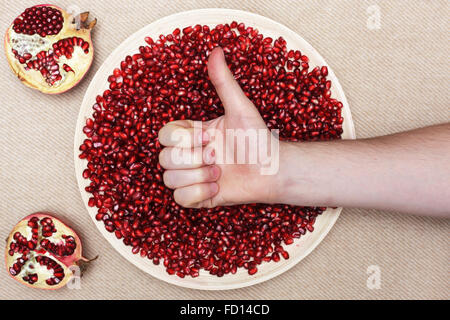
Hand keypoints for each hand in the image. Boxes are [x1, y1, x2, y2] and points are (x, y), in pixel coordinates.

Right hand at [158, 47, 277, 207]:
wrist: (272, 170)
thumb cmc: (257, 139)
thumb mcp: (240, 109)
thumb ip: (224, 82)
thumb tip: (216, 50)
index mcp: (193, 134)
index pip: (164, 135)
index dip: (183, 138)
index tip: (208, 137)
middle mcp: (189, 155)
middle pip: (164, 158)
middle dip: (193, 159)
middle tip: (218, 157)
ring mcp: (192, 176)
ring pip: (169, 179)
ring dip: (197, 176)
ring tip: (220, 173)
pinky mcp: (197, 197)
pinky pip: (179, 199)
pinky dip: (197, 193)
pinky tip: (217, 187)